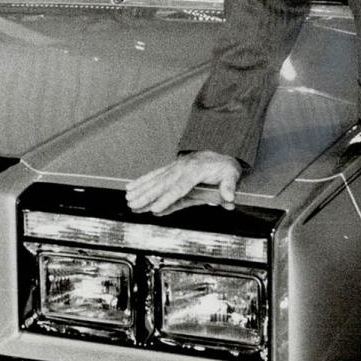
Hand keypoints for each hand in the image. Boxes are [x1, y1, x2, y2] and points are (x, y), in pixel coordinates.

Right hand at [125, 151, 240, 214]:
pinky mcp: (171, 168)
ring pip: (155, 179)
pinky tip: (132, 186)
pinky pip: (155, 175)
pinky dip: (142, 181)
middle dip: (146, 195)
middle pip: (162, 184)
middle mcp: (182, 168)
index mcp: (195, 171)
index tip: (155, 208)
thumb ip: (229, 186)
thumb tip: (229, 198)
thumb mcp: (232, 174)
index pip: (179, 187)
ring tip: (128, 198)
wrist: (220, 152)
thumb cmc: (224, 166)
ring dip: (140, 189)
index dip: (166, 199)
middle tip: (133, 204)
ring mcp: (175, 167)